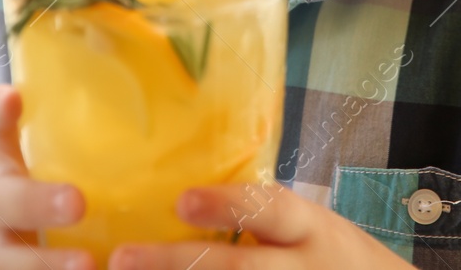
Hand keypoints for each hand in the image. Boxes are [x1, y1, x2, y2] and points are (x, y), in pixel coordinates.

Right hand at [0, 84, 93, 269]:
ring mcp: (7, 252)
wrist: (12, 254)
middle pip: (7, 204)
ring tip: (88, 264)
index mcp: (9, 166)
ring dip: (49, 264)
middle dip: (38, 203)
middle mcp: (1, 209)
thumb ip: (79, 122)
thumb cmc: (47, 190)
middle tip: (76, 202)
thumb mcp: (53, 155)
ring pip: (16, 263)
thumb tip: (127, 59)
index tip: (13, 96)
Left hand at [108, 181, 413, 269]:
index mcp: (312, 231)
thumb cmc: (339, 262)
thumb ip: (269, 220)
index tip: (181, 200)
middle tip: (121, 257)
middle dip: (177, 263)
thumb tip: (187, 198)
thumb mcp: (315, 231)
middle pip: (238, 269)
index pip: (272, 211)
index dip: (228, 205)